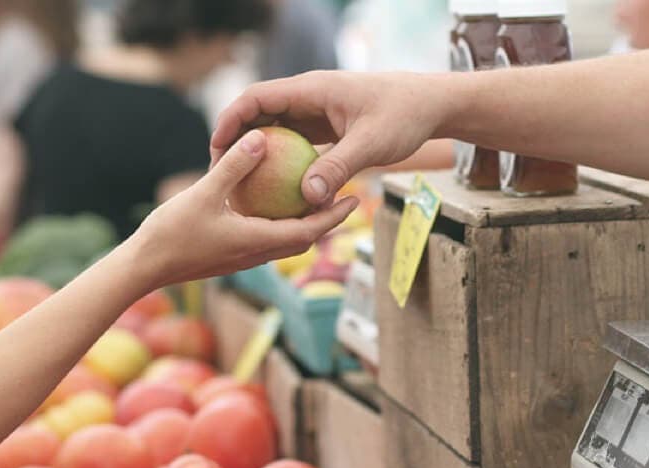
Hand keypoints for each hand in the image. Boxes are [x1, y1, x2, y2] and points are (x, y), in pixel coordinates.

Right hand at [130, 129, 358, 290]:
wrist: (144, 268)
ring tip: (315, 198)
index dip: (335, 216)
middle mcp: (257, 254)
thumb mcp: (203, 193)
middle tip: (345, 196)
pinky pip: (265, 239)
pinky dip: (279, 223)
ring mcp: (244, 257)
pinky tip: (272, 204)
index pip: (310, 231)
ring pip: (285, 241)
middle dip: (327, 220)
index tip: (355, 199)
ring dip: (304, 223)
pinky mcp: (232, 256)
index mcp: (258, 241)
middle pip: (304, 238)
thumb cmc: (171, 233)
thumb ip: (233, 167)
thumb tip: (260, 138)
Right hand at [211, 71, 449, 207]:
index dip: (231, 120)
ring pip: (277, 130)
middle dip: (237, 141)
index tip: (217, 149)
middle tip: (221, 173)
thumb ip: (338, 168)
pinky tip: (278, 192)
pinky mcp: (328, 128)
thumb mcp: (371, 144)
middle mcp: (309, 98)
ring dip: (260, 154)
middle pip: (260, 114)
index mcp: (312, 90)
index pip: (257, 98)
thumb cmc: (404, 116)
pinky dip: (284, 163)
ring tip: (242, 185)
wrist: (431, 106)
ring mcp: (318, 113)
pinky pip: (297, 144)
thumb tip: (307, 197)